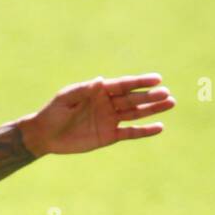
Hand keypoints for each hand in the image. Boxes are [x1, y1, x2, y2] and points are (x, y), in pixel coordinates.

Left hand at [20, 73, 174, 155]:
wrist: (45, 135)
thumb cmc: (53, 112)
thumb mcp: (66, 98)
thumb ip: (84, 89)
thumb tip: (101, 80)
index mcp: (100, 90)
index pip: (124, 85)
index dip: (140, 82)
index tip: (157, 79)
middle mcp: (109, 103)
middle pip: (134, 99)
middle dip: (150, 97)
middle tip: (167, 94)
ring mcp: (110, 120)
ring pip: (136, 114)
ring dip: (153, 110)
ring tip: (170, 104)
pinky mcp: (109, 136)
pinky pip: (130, 133)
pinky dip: (144, 131)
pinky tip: (159, 128)